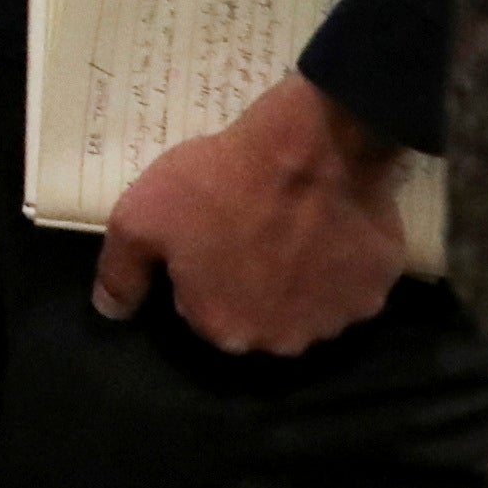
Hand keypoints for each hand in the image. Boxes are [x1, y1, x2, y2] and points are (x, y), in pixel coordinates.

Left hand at [92, 72, 412, 353]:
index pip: (199, 312)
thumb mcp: (140, 218)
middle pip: (255, 314)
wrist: (314, 147)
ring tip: (285, 225)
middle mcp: (284, 340)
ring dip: (294, 276)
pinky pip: (347, 282)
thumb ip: (121, 274)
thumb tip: (110, 311)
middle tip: (243, 227)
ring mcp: (338, 317)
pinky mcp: (377, 288)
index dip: (196, 273)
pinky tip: (324, 226)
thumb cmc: (219, 184)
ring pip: (304, 303)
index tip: (200, 236)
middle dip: (245, 282)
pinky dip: (336, 262)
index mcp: (225, 330)